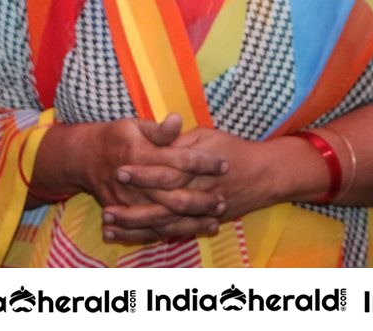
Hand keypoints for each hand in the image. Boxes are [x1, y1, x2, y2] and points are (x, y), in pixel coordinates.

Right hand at [37, 114, 227, 241]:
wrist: (83, 158)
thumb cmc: (114, 137)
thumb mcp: (134, 125)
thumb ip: (158, 129)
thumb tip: (177, 119)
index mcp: (140, 155)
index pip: (179, 160)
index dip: (204, 162)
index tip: (224, 163)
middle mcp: (135, 183)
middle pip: (175, 196)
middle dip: (202, 199)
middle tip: (224, 199)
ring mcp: (129, 203)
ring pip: (167, 218)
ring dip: (193, 220)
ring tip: (217, 219)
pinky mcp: (125, 215)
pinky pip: (152, 229)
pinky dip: (174, 232)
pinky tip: (195, 230)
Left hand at [103, 128, 324, 239]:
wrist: (266, 174)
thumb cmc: (234, 150)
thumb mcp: (206, 136)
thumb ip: (179, 141)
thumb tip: (155, 138)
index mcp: (196, 169)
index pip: (165, 172)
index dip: (142, 172)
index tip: (119, 168)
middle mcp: (198, 194)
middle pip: (161, 206)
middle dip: (133, 210)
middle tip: (106, 210)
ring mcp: (200, 212)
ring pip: (165, 225)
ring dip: (136, 228)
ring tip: (110, 229)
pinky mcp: (202, 223)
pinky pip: (175, 233)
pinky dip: (152, 236)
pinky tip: (130, 237)